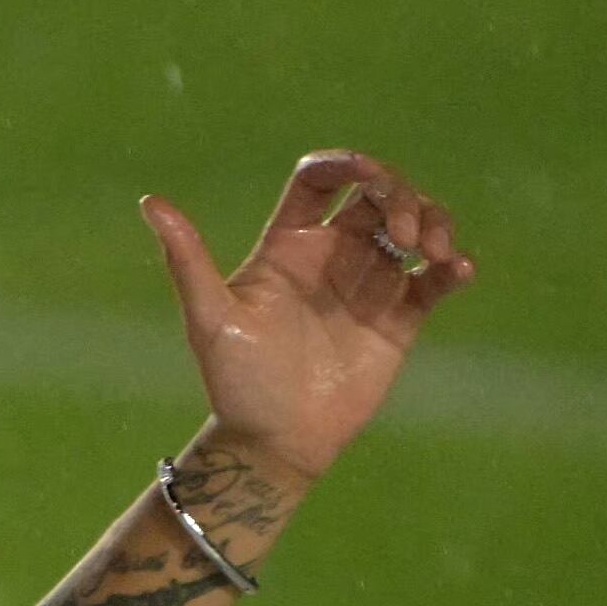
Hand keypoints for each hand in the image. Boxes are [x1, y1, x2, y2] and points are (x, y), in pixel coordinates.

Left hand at [141, 150, 476, 486]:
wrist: (275, 442)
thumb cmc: (236, 381)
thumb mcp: (209, 317)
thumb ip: (186, 258)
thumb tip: (151, 202)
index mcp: (287, 244)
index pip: (320, 179)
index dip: (349, 164)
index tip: (368, 177)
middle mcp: (331, 255)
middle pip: (378, 194)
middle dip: (400, 195)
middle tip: (402, 234)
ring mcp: (369, 282)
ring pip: (414, 226)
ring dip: (433, 222)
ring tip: (431, 251)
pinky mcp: (400, 316)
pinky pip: (436, 278)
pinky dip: (453, 266)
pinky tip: (455, 271)